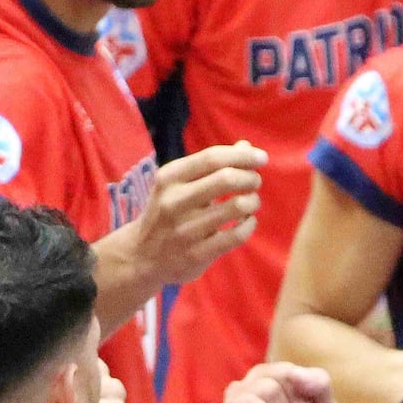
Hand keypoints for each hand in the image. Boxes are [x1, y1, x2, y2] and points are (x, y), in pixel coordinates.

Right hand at [130, 144, 264, 289]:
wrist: (141, 256)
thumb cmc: (167, 212)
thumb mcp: (178, 184)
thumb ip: (211, 165)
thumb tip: (246, 146)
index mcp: (169, 178)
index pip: (212, 158)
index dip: (242, 155)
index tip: (261, 158)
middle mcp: (174, 202)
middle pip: (226, 179)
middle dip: (250, 177)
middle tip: (255, 181)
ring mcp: (185, 230)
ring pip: (237, 207)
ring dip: (253, 201)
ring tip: (251, 201)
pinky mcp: (196, 255)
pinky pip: (237, 235)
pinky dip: (249, 224)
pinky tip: (247, 221)